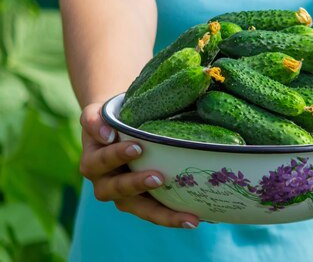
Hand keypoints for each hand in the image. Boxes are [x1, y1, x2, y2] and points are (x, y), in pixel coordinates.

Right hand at [79, 103, 198, 227]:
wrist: (116, 131)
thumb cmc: (109, 121)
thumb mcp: (97, 114)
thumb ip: (94, 121)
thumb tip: (107, 135)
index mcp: (93, 163)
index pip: (101, 161)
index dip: (117, 156)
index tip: (137, 148)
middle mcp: (106, 183)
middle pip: (117, 190)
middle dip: (137, 184)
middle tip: (158, 177)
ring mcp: (124, 196)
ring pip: (140, 209)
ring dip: (163, 214)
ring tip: (187, 215)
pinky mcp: (142, 203)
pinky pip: (156, 213)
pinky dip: (174, 217)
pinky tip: (196, 219)